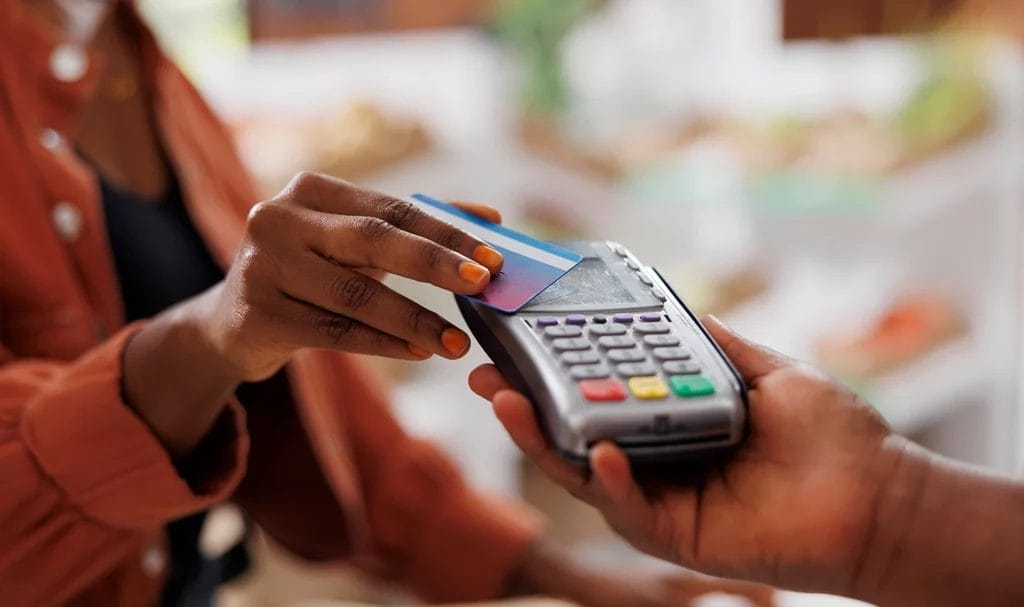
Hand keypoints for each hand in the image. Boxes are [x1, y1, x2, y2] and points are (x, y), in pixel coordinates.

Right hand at [195, 172, 503, 380]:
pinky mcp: (258, 314)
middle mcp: (280, 218)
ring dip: (415, 320)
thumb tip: (490, 218)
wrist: (232, 323)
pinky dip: (383, 343)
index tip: (494, 258)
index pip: (393, 208)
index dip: (447, 233)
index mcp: (311, 190)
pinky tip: (418, 352)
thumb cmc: (309, 274)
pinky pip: (335, 332)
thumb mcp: (352, 243)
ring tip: (457, 343)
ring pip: (356, 295)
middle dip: (436, 264)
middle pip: (374, 239)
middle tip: (483, 287)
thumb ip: (414, 227)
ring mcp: (263, 265)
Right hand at [470, 316, 906, 594]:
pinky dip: (611, 481)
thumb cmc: (831, 436)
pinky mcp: (677, 537)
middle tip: (486, 372)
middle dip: (524, 407)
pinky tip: (604, 451)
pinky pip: (630, 509)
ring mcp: (662, 502)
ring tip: (509, 402)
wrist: (880, 495)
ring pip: (584, 474)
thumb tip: (676, 307)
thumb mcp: (766, 370)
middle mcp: (657, 463)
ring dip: (542, 441)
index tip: (520, 341)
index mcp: (671, 425)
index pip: (599, 399)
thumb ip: (715, 345)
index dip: (555, 374)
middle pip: (574, 437)